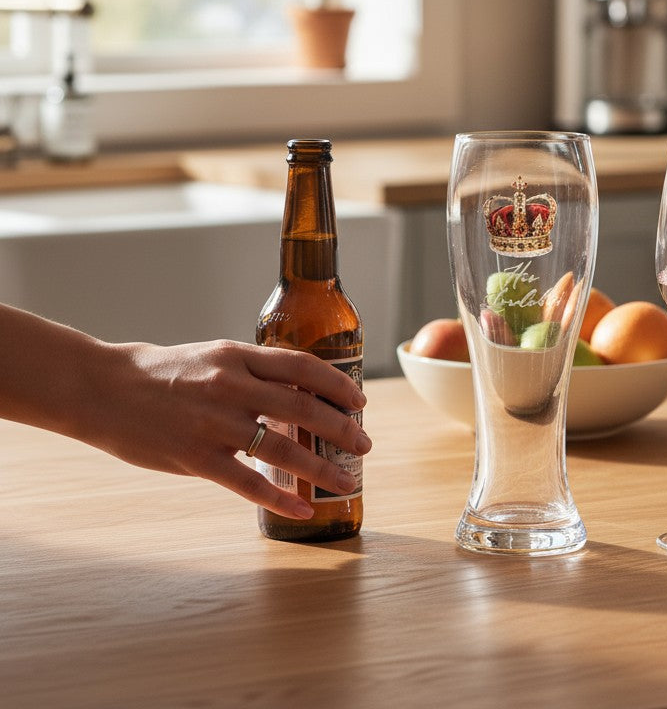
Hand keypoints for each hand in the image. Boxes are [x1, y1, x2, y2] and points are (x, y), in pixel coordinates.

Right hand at [77, 338, 370, 519]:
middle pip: (303, 407)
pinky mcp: (194, 458)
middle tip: (365, 445)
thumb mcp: (212, 357)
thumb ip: (252, 373)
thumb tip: (297, 393)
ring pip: (283, 448)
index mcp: (237, 357)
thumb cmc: (162, 373)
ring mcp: (213, 424)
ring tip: (346, 481)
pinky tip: (302, 509)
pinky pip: (247, 483)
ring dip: (322, 468)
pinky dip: (280, 498)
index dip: (337, 385)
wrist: (102, 388)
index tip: (359, 402)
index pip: (302, 367)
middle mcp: (231, 386)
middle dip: (342, 428)